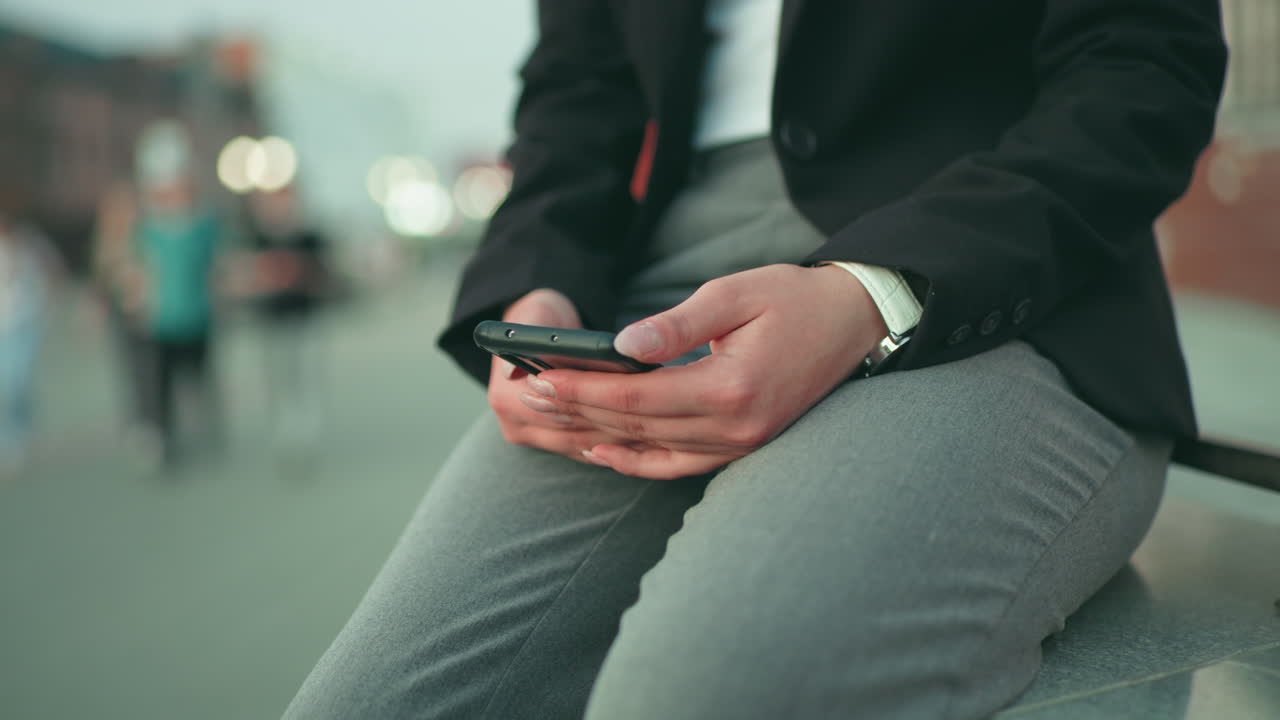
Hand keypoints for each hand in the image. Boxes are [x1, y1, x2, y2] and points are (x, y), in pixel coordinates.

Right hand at [489, 289, 643, 461]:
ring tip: (654, 429)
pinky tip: (644, 437)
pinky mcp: (552, 445)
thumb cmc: (544, 319)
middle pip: (571, 434)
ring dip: (615, 439)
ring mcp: (533, 439)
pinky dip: (612, 445)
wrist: (542, 332)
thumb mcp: (537, 317)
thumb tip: (511, 371)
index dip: (591, 408)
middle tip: (651, 420)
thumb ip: (529, 335)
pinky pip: (586, 450)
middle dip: (609, 425)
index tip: (627, 401)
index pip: (555, 414)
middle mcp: (515, 425)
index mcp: (506, 398)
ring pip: (582, 446)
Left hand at [523, 264, 888, 478]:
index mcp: (730, 387)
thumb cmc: (793, 299)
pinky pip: (679, 465)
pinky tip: (603, 451)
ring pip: (651, 450)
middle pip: (637, 427)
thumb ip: (676, 324)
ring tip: (552, 421)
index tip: (540, 377)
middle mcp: (735, 428)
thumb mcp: (734, 294)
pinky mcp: (743, 447)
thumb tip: (621, 346)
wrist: (854, 322)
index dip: (584, 390)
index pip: (636, 398)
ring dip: (598, 437)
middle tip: (530, 397)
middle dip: (578, 412)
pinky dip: (637, 461)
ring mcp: (741, 445)